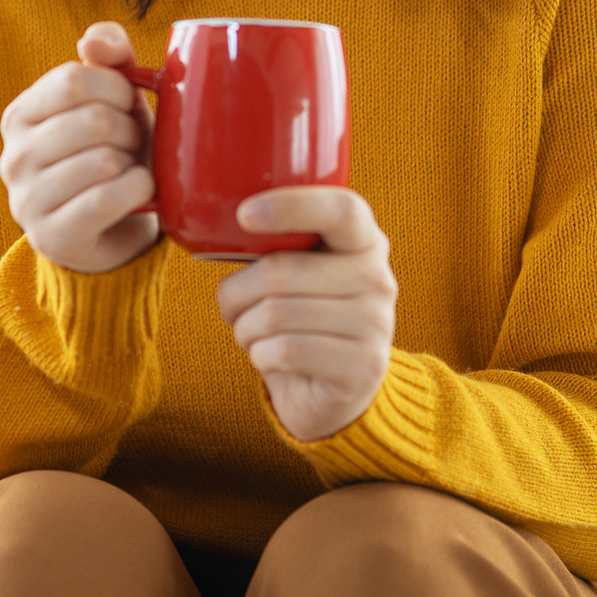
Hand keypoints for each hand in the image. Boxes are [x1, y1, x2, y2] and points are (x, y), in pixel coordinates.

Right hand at [0, 22, 160, 273]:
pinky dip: (137, 191)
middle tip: (132, 144)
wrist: (113, 229)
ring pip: (102, 162)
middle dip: (130, 129)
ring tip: (129, 169)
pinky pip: (105, 201)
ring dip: (133, 163)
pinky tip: (139, 191)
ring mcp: (26, 201)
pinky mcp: (50, 238)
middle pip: (93, 120)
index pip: (72, 80)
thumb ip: (110, 56)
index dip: (116, 88)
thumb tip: (91, 41)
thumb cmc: (114, 151)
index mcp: (19, 115)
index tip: (128, 105)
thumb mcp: (114, 99)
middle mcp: (12, 157)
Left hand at [215, 188, 396, 440]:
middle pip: (282, 270)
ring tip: (250, 333)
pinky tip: (267, 357)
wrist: (332, 391)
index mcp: (364, 240)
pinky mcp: (362, 366)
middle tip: (231, 306)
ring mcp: (376, 324)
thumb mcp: (297, 271)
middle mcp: (378, 278)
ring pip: (276, 314)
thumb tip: (218, 228)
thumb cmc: (301, 318)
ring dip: (245, 328)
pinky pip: (285, 350)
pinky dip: (259, 355)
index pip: (341, 210)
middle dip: (236, 292)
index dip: (291, 205)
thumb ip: (277, 244)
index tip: (244, 215)